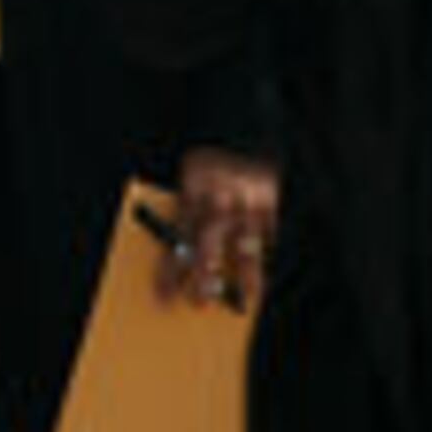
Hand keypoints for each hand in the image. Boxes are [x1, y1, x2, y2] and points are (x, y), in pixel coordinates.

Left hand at [165, 144, 280, 307]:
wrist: (234, 126)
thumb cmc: (202, 165)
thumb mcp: (186, 185)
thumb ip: (185, 216)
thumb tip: (181, 260)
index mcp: (191, 196)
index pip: (176, 243)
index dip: (169, 273)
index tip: (162, 296)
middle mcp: (218, 201)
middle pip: (210, 248)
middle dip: (205, 279)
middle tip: (200, 304)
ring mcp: (247, 202)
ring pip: (245, 248)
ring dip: (246, 277)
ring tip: (245, 301)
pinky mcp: (270, 201)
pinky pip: (267, 234)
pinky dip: (264, 253)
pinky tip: (261, 273)